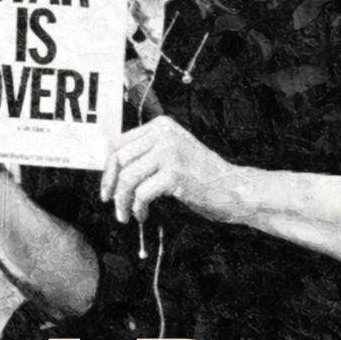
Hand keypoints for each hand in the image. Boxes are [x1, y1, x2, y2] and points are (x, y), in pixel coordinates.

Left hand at [102, 114, 246, 226]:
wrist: (232, 188)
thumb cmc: (202, 177)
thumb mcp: (172, 154)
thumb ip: (147, 154)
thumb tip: (112, 169)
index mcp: (161, 126)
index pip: (119, 143)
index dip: (108, 169)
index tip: (108, 187)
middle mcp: (164, 134)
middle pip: (120, 159)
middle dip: (112, 186)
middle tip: (113, 203)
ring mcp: (170, 152)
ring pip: (128, 177)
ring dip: (123, 201)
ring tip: (128, 213)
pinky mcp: (174, 173)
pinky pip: (142, 193)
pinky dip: (138, 207)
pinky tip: (143, 214)